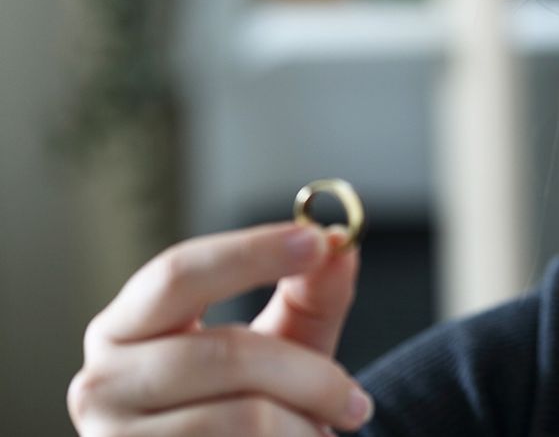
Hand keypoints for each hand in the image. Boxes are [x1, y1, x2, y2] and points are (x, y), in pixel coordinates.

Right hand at [67, 223, 370, 435]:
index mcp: (125, 328)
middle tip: (355, 400)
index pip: (178, 273)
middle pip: (226, 353)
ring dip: (304, 425)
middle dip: (309, 374)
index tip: (316, 241)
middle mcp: (102, 382)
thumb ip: (310, 296)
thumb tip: (340, 245)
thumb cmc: (247, 412)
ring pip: (247, 416)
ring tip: (316, 436)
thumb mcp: (281, 347)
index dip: (250, 253)